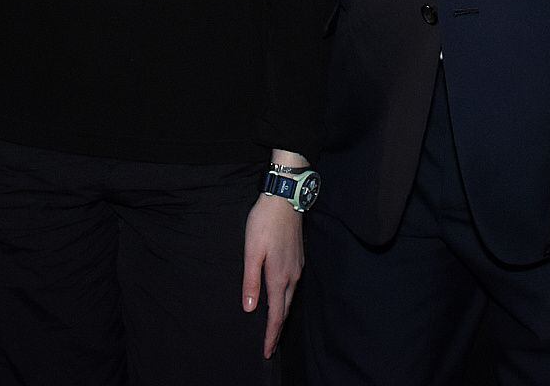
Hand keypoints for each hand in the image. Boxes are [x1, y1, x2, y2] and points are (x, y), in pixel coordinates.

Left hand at [242, 194, 303, 358]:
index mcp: (278, 277)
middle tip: (269, 345)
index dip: (271, 335)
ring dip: (282, 313)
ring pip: (290, 297)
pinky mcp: (298, 258)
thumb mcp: (251, 251)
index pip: (276, 314)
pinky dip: (286, 298)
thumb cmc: (264, 223)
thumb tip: (250, 309)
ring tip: (274, 326)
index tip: (266, 352)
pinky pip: (292, 285)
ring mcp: (297, 266)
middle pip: (285, 309)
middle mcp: (292, 276)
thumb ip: (251, 281)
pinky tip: (280, 296)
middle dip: (277, 329)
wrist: (285, 198)